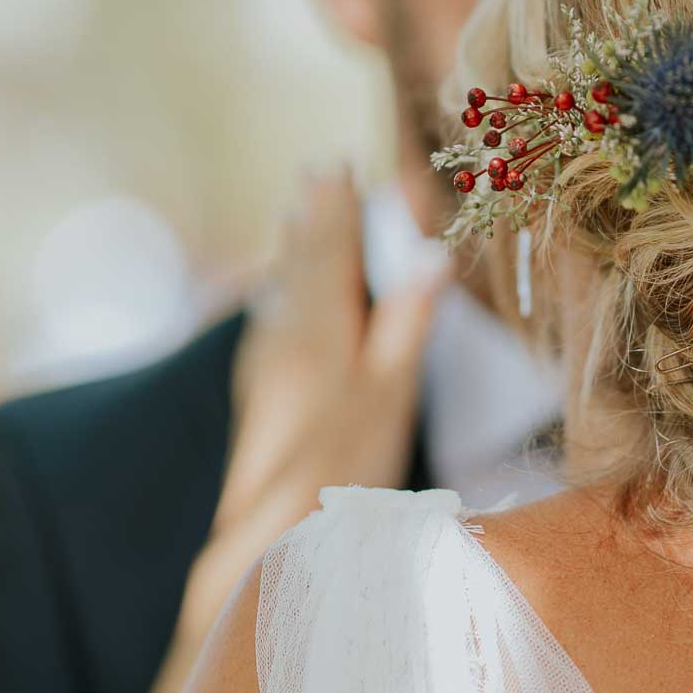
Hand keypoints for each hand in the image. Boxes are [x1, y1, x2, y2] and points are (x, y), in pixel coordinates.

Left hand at [180, 165, 447, 642]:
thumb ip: (405, 323)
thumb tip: (431, 256)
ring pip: (282, 294)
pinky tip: (274, 302)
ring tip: (294, 218)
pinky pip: (271, 327)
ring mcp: (268, 369)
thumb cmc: (343, 463)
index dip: (339, 209)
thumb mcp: (391, 391)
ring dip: (292, 254)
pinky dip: (279, 298)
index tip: (340, 164)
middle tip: (315, 173)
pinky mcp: (261, 400)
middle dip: (314, 219)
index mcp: (322, 329)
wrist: (271, 529)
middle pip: (302, 266)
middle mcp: (287, 338)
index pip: (332, 253)